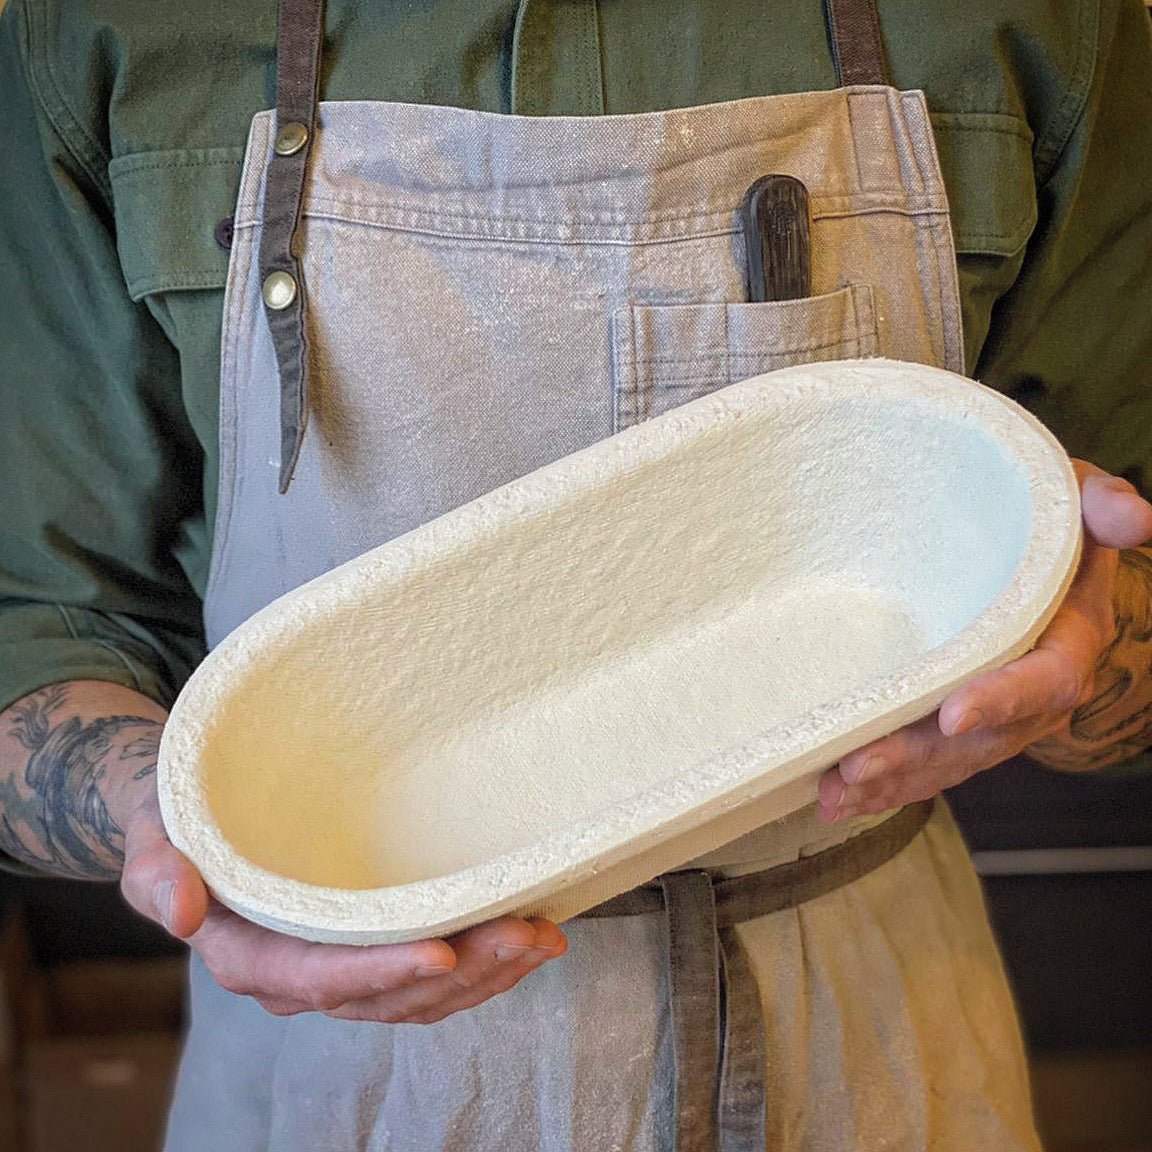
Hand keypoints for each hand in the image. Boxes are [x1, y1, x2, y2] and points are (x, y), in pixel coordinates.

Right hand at [119, 794, 566, 1023]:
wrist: (197, 827)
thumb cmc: (179, 827)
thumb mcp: (154, 840)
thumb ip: (158, 875)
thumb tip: (182, 913)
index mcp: (250, 956)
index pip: (321, 977)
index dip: (381, 971)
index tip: (440, 952)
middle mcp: (301, 977)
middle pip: (387, 993)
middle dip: (462, 970)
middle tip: (526, 933)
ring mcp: (340, 969)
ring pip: (419, 994)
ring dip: (486, 973)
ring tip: (543, 938)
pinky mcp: (370, 951)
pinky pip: (428, 975)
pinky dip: (481, 964)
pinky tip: (525, 940)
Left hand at [817, 462, 1151, 821]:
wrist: (1037, 562)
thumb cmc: (1047, 528)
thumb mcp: (1076, 502)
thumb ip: (1100, 506)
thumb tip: (1138, 518)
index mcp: (1067, 644)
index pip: (1044, 681)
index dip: (1002, 699)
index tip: (952, 713)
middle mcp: (1034, 698)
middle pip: (980, 739)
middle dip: (919, 757)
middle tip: (859, 765)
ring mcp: (996, 721)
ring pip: (947, 763)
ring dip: (892, 782)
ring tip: (835, 795)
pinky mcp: (960, 731)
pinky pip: (928, 767)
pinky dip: (886, 788)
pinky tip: (839, 802)